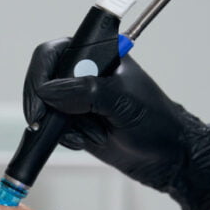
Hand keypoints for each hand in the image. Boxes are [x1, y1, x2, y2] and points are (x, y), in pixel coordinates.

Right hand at [23, 39, 209, 209]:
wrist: (167, 158)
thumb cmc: (156, 122)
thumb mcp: (122, 102)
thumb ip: (85, 92)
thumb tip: (48, 90)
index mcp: (99, 54)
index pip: (55, 52)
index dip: (42, 73)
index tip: (41, 98)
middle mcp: (85, 73)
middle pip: (43, 78)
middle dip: (44, 103)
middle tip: (44, 122)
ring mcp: (78, 99)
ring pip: (45, 106)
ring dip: (59, 124)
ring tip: (88, 134)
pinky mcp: (76, 122)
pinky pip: (53, 127)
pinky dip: (63, 137)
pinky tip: (86, 141)